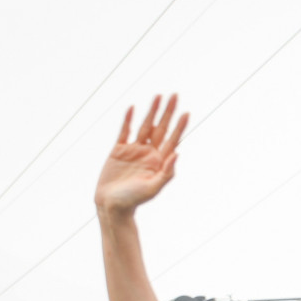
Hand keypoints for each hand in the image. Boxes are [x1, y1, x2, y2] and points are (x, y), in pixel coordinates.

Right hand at [94, 95, 188, 218]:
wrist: (112, 205)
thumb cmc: (134, 200)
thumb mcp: (153, 188)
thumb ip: (167, 172)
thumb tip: (178, 153)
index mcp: (160, 161)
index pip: (172, 139)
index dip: (180, 126)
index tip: (187, 112)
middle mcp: (149, 153)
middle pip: (161, 128)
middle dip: (168, 112)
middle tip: (175, 95)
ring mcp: (134, 150)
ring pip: (145, 126)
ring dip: (152, 111)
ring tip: (158, 96)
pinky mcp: (118, 150)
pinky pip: (125, 131)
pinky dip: (129, 120)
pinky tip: (133, 108)